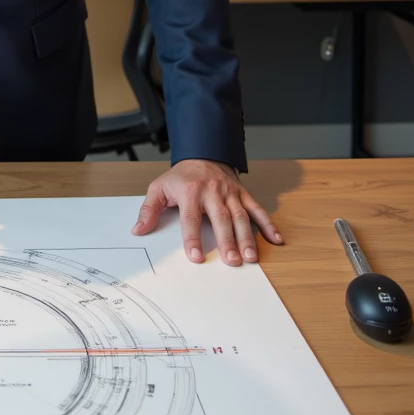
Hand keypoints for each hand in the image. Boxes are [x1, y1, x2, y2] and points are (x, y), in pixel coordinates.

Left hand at [131, 159, 282, 266]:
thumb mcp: (159, 188)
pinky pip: (257, 209)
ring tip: (251, 257)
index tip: (196, 257)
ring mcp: (230, 193)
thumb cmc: (181, 176)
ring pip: (241, 216)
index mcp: (190, 192)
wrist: (203, 152)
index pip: (191, 218)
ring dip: (247, 237)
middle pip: (221, 219)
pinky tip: (276, 240)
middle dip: (227, 241)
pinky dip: (268, 224)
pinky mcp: (243, 194)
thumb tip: (137, 230)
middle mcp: (212, 192)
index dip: (192, 239)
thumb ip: (149, 209)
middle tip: (232, 262)